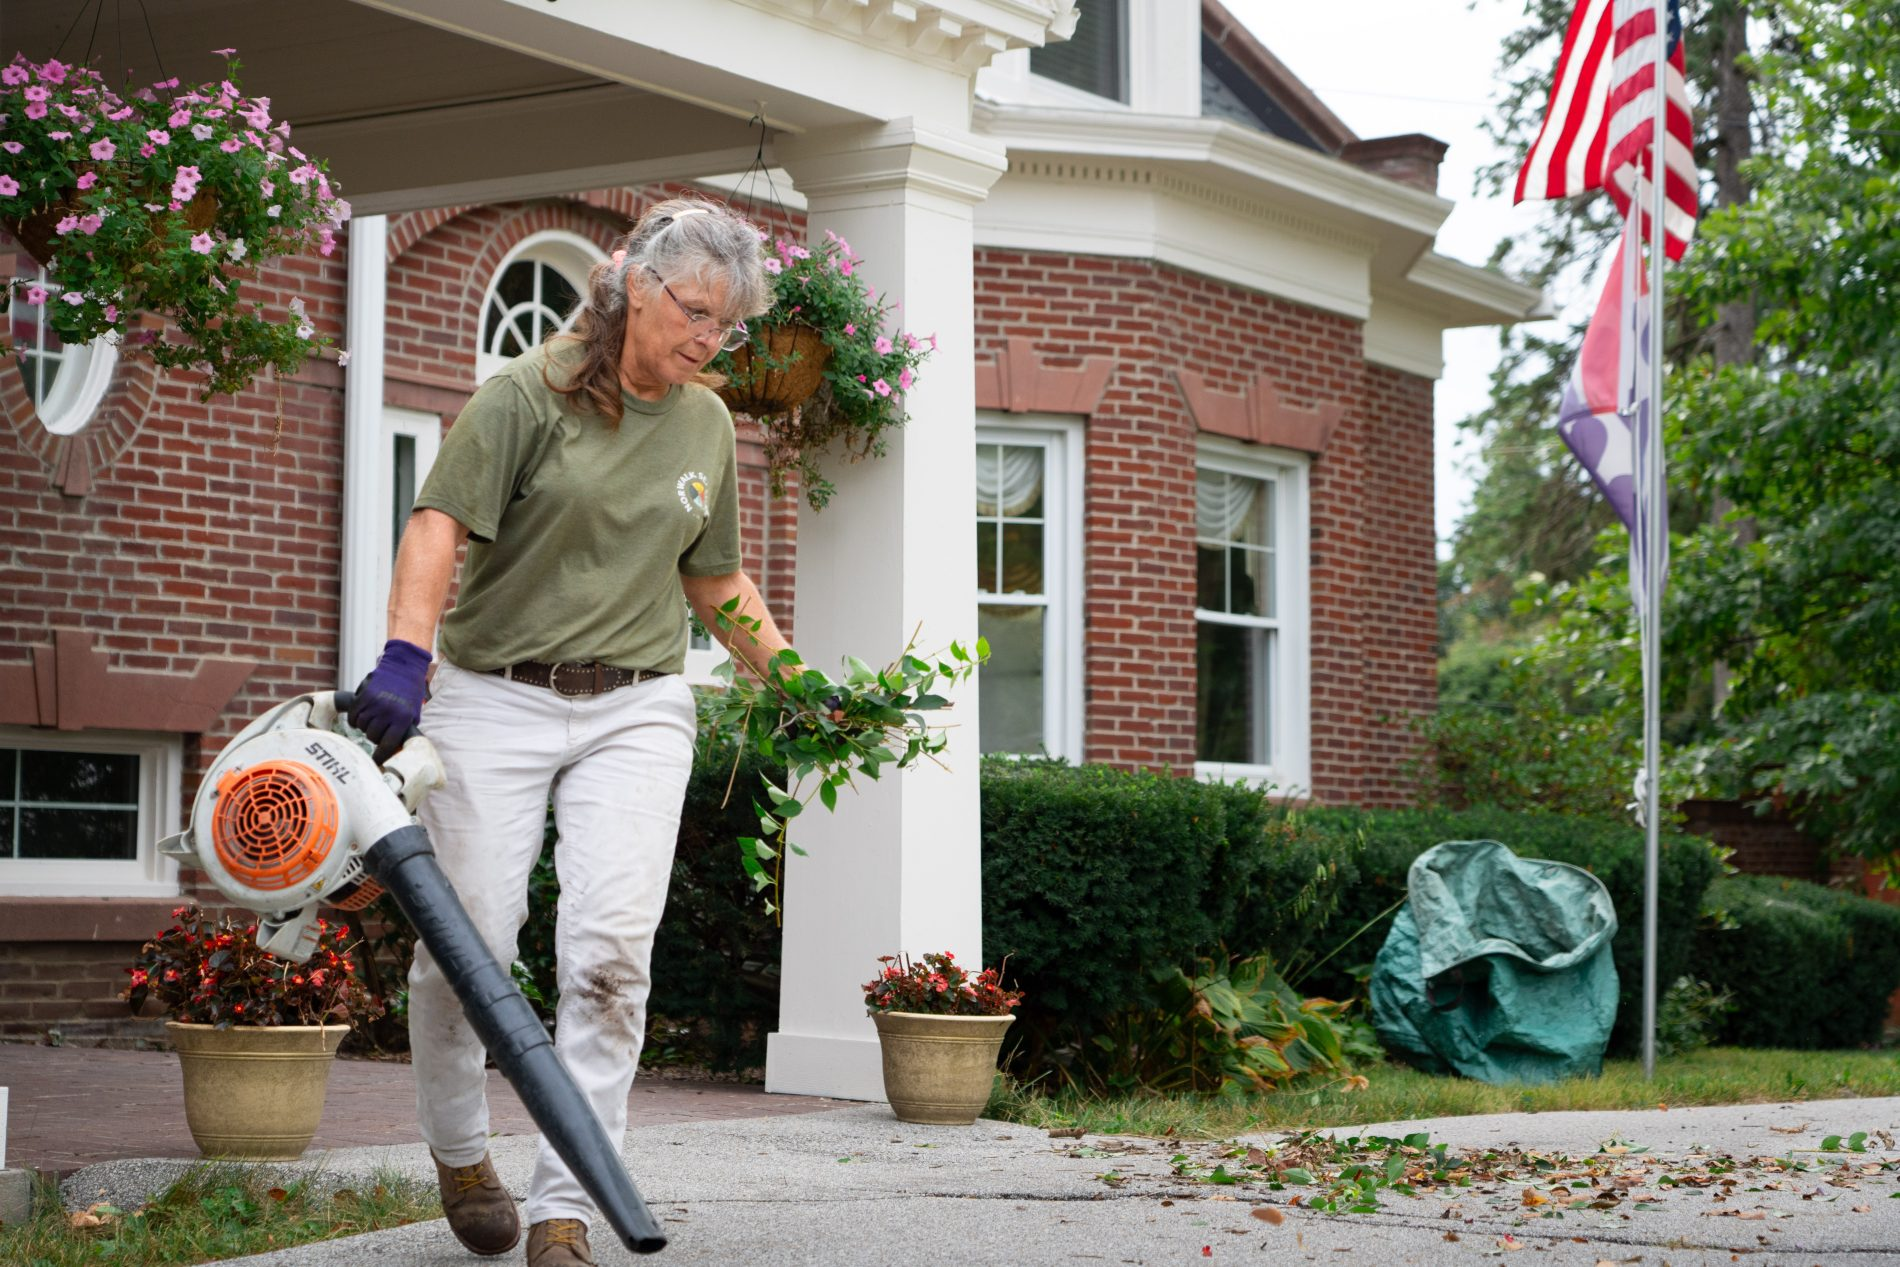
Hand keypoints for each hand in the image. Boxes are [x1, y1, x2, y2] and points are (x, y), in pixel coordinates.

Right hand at [349, 639, 431, 763]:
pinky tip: (359, 717)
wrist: (403, 667)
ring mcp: (374, 703)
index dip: (380, 756)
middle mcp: (388, 712)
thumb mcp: (413, 714)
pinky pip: (353, 715)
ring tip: (371, 719)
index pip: (388, 745)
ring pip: (361, 726)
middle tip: (378, 729)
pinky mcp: (363, 696)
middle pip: (372, 736)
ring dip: (364, 726)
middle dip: (374, 736)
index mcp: (403, 719)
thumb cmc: (409, 693)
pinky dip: (354, 719)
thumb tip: (394, 751)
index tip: (375, 762)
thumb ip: (404, 731)